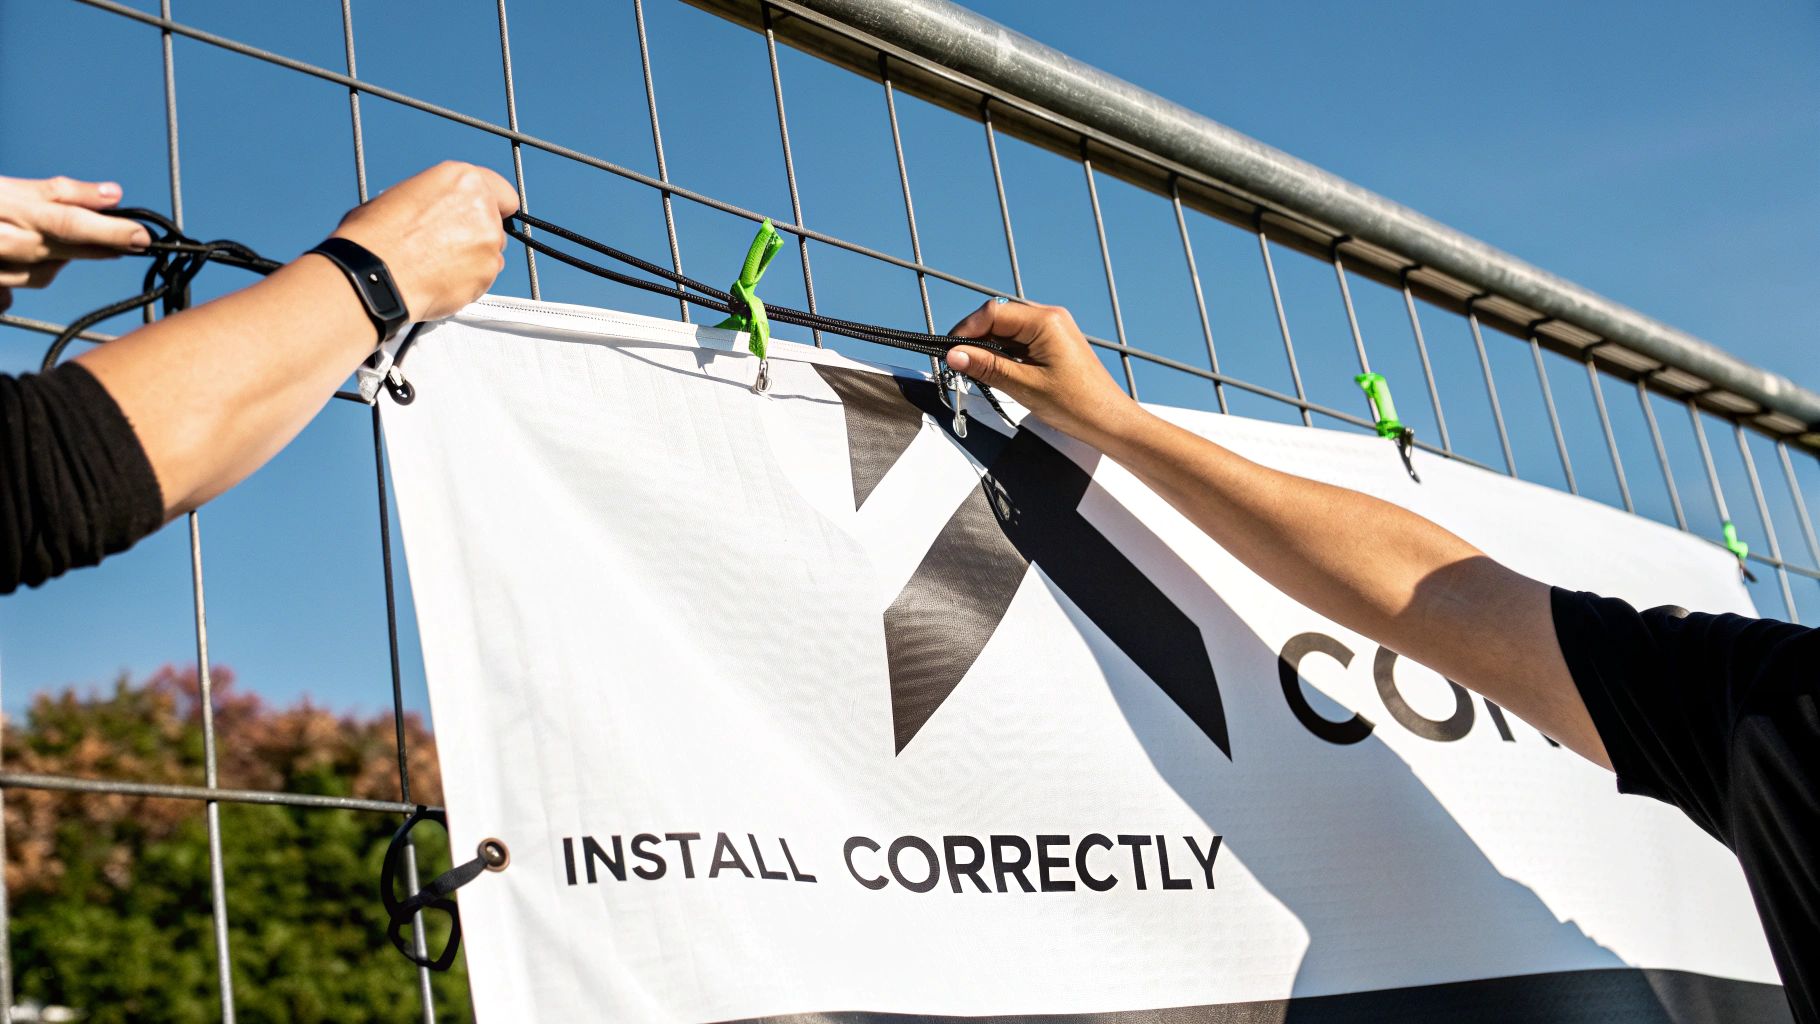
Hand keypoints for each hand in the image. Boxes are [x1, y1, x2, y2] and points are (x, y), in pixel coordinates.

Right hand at [0, 175, 151, 311]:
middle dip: (99, 246)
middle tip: (126, 240)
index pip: (70, 223)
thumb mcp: (10, 187)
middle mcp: (8, 243)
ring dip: (56, 259)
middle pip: (66, 251)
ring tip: (46, 239)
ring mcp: (0, 270)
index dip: (111, 232)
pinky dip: (27, 273)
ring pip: (45, 273)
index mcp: (12, 210)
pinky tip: (20, 258)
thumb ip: (64, 192)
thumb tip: (114, 194)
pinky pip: (18, 289)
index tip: (142, 237)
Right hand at [329, 161, 518, 321]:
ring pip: (491, 251)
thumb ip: (436, 200)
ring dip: (473, 258)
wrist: (374, 275)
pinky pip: (485, 277)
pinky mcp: (487, 273)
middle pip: (495, 223)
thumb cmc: (376, 238)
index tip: (487, 215)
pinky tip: (441, 279)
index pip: (501, 192)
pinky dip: (469, 280)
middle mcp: (482, 206)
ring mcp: (488, 241)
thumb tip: (438, 210)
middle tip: (447, 244)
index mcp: (462, 179)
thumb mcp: (401, 195)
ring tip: (437, 264)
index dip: (493, 206)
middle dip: (477, 234)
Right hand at [945, 299, 1142, 443]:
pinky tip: (996, 372)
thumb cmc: (1077, 405)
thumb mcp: (1025, 386)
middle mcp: (1049, 317)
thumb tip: (953, 355)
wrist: (1110, 422)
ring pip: (1007, 330)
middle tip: (958, 364)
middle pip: (998, 317)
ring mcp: (1052, 330)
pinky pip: (1019, 341)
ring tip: (976, 372)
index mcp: (1045, 320)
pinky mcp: (1053, 344)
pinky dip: (1003, 354)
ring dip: (988, 348)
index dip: (966, 330)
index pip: (993, 312)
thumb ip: (987, 367)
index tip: (949, 352)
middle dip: (975, 338)